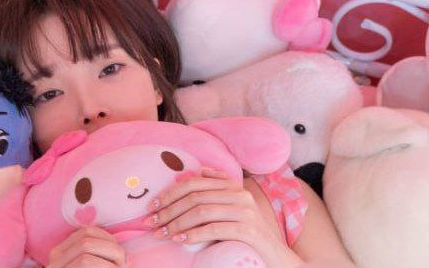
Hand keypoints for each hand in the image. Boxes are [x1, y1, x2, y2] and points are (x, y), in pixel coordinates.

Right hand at [47, 226, 126, 267]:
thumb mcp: (92, 263)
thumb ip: (99, 257)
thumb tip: (128, 257)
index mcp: (62, 251)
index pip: (85, 232)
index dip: (107, 238)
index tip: (121, 252)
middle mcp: (54, 258)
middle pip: (86, 241)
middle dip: (111, 250)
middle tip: (125, 263)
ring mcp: (56, 267)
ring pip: (85, 257)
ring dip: (109, 264)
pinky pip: (84, 264)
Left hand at [144, 168, 300, 266]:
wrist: (277, 258)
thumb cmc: (248, 234)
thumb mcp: (232, 209)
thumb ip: (218, 189)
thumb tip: (200, 170)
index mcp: (233, 186)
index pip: (195, 182)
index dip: (171, 192)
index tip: (153, 205)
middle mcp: (240, 194)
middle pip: (195, 196)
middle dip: (169, 209)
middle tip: (151, 222)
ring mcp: (246, 211)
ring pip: (202, 211)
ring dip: (177, 222)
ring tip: (161, 233)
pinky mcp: (249, 230)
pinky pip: (214, 229)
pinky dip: (194, 234)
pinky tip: (180, 240)